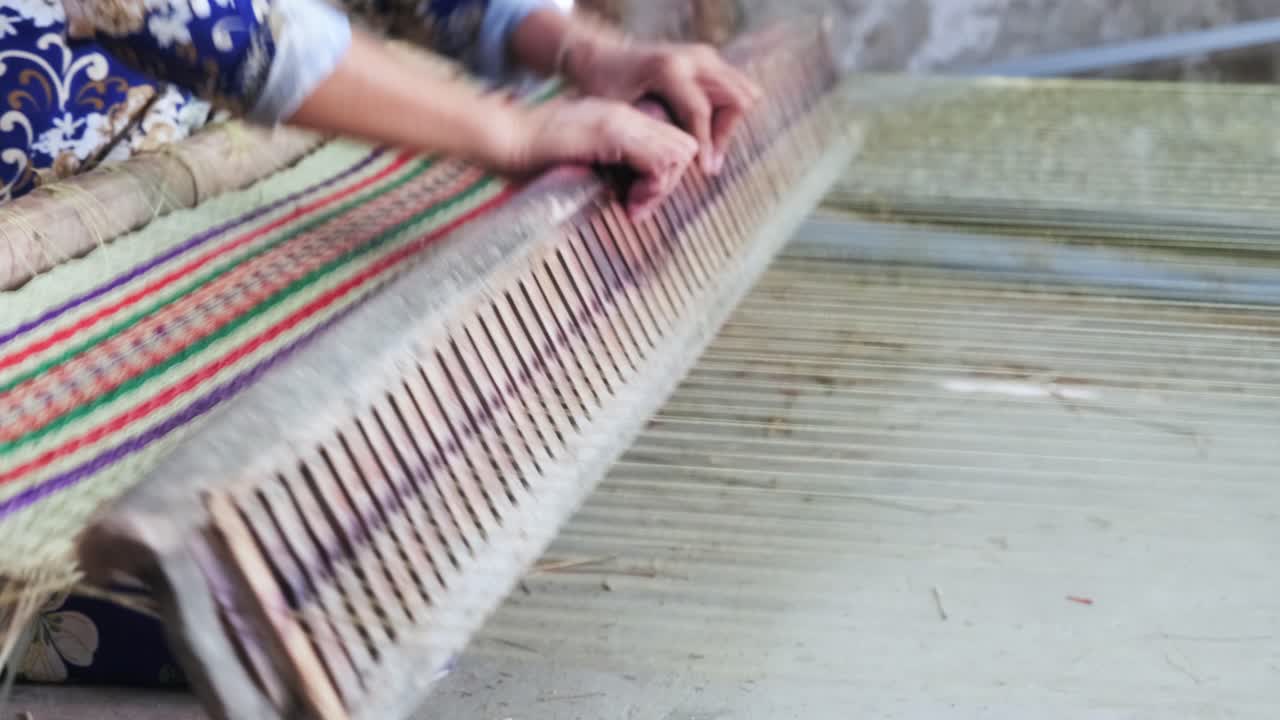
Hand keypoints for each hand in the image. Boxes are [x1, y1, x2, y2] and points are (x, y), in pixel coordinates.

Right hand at [499, 97, 698, 219]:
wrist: (501, 136)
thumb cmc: (524, 157)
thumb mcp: (573, 161)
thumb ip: (599, 168)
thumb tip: (616, 194)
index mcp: (615, 119)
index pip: (667, 143)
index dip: (661, 176)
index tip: (635, 200)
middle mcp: (624, 115)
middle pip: (682, 146)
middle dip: (669, 181)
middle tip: (639, 204)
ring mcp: (620, 121)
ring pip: (679, 152)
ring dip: (663, 186)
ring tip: (635, 205)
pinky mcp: (613, 133)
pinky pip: (660, 161)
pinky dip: (655, 187)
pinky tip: (631, 202)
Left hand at [564, 37, 762, 174]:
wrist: (604, 56)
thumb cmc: (605, 89)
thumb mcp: (618, 113)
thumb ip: (648, 135)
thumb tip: (671, 168)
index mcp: (669, 69)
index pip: (701, 112)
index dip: (706, 146)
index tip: (707, 171)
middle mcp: (692, 58)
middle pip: (736, 100)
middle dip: (725, 133)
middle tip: (708, 158)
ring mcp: (704, 55)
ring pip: (744, 93)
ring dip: (729, 123)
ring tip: (708, 146)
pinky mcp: (709, 58)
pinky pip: (736, 89)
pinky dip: (728, 113)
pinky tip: (706, 132)